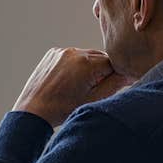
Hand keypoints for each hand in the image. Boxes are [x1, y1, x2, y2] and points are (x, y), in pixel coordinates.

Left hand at [13, 47, 135, 126]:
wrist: (33, 111)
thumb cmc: (62, 109)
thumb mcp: (93, 100)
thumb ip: (114, 85)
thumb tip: (129, 75)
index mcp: (87, 63)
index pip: (113, 63)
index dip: (114, 76)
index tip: (110, 87)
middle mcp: (74, 52)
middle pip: (100, 58)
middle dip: (101, 71)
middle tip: (92, 90)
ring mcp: (61, 51)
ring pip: (86, 56)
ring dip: (87, 68)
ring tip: (77, 87)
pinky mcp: (52, 53)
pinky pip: (72, 56)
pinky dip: (74, 66)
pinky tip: (67, 81)